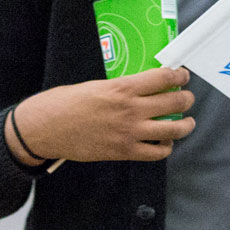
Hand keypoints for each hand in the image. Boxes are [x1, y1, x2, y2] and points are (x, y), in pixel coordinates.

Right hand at [11, 67, 194, 163]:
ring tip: (188, 122)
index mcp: (121, 88)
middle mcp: (130, 110)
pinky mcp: (123, 152)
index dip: (180, 77)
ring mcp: (128, 133)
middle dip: (187, 99)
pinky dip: (166, 147)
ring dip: (186, 125)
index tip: (183, 77)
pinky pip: (157, 153)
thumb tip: (143, 86)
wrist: (42, 130)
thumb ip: (121, 87)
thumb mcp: (95, 86)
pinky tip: (165, 142)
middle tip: (187, 98)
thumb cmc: (63, 104)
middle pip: (175, 103)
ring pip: (174, 129)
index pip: (163, 79)